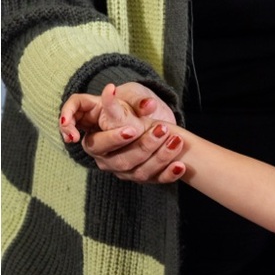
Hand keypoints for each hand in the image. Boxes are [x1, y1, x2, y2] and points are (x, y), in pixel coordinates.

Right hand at [59, 83, 185, 182]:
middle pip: (122, 161)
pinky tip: (181, 164)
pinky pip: (157, 180)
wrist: (145, 121)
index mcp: (93, 140)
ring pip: (141, 172)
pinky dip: (170, 174)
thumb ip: (121, 101)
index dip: (114, 138)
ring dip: (160, 157)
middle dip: (143, 146)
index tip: (133, 129)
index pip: (99, 143)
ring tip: (176, 140)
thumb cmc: (128, 107)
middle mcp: (106, 161)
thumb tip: (121, 94)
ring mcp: (125, 173)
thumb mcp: (124, 100)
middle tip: (161, 130)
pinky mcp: (143, 178)